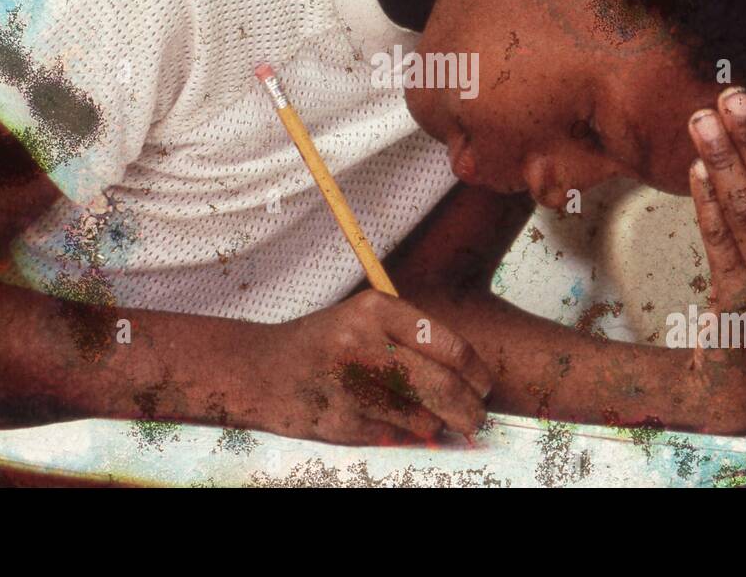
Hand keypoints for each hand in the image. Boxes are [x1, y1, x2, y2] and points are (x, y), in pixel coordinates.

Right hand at [256, 289, 492, 444]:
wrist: (261, 369)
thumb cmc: (326, 343)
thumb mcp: (366, 320)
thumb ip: (413, 340)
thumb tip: (472, 381)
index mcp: (376, 309)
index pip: (449, 345)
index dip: (476, 374)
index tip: (484, 387)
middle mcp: (364, 343)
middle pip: (443, 387)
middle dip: (470, 411)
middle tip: (477, 419)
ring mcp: (350, 385)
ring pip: (423, 418)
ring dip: (434, 425)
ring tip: (424, 415)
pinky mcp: (340, 421)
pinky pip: (394, 436)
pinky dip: (400, 433)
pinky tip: (384, 418)